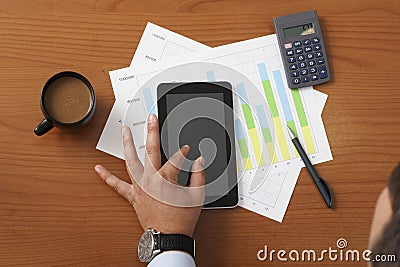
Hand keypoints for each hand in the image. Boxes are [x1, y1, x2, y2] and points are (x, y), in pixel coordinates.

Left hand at [95, 114, 204, 236]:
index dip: (184, 152)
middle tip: (152, 118)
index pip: (178, 158)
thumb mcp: (197, 196)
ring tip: (124, 131)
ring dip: (128, 145)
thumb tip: (199, 161)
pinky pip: (117, 186)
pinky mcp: (133, 196)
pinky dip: (107, 177)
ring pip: (131, 162)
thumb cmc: (181, 219)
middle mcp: (151, 180)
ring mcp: (140, 187)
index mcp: (167, 179)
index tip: (188, 149)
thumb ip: (199, 175)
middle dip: (152, 132)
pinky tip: (98, 169)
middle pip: (151, 150)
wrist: (168, 237)